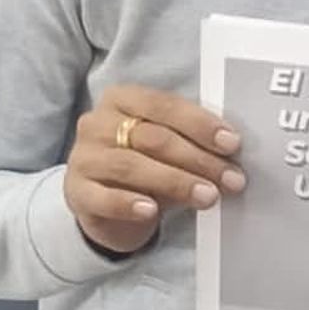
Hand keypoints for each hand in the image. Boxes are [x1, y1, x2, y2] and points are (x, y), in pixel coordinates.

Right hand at [64, 84, 245, 253]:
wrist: (107, 205)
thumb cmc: (147, 163)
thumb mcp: (168, 146)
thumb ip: (192, 141)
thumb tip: (232, 151)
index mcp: (123, 98)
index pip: (164, 105)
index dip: (200, 124)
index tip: (232, 144)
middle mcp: (98, 122)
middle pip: (153, 138)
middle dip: (198, 159)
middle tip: (231, 178)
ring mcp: (84, 157)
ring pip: (133, 166)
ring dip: (177, 182)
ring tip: (209, 196)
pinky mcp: (76, 192)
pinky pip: (104, 197)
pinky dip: (129, 204)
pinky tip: (152, 211)